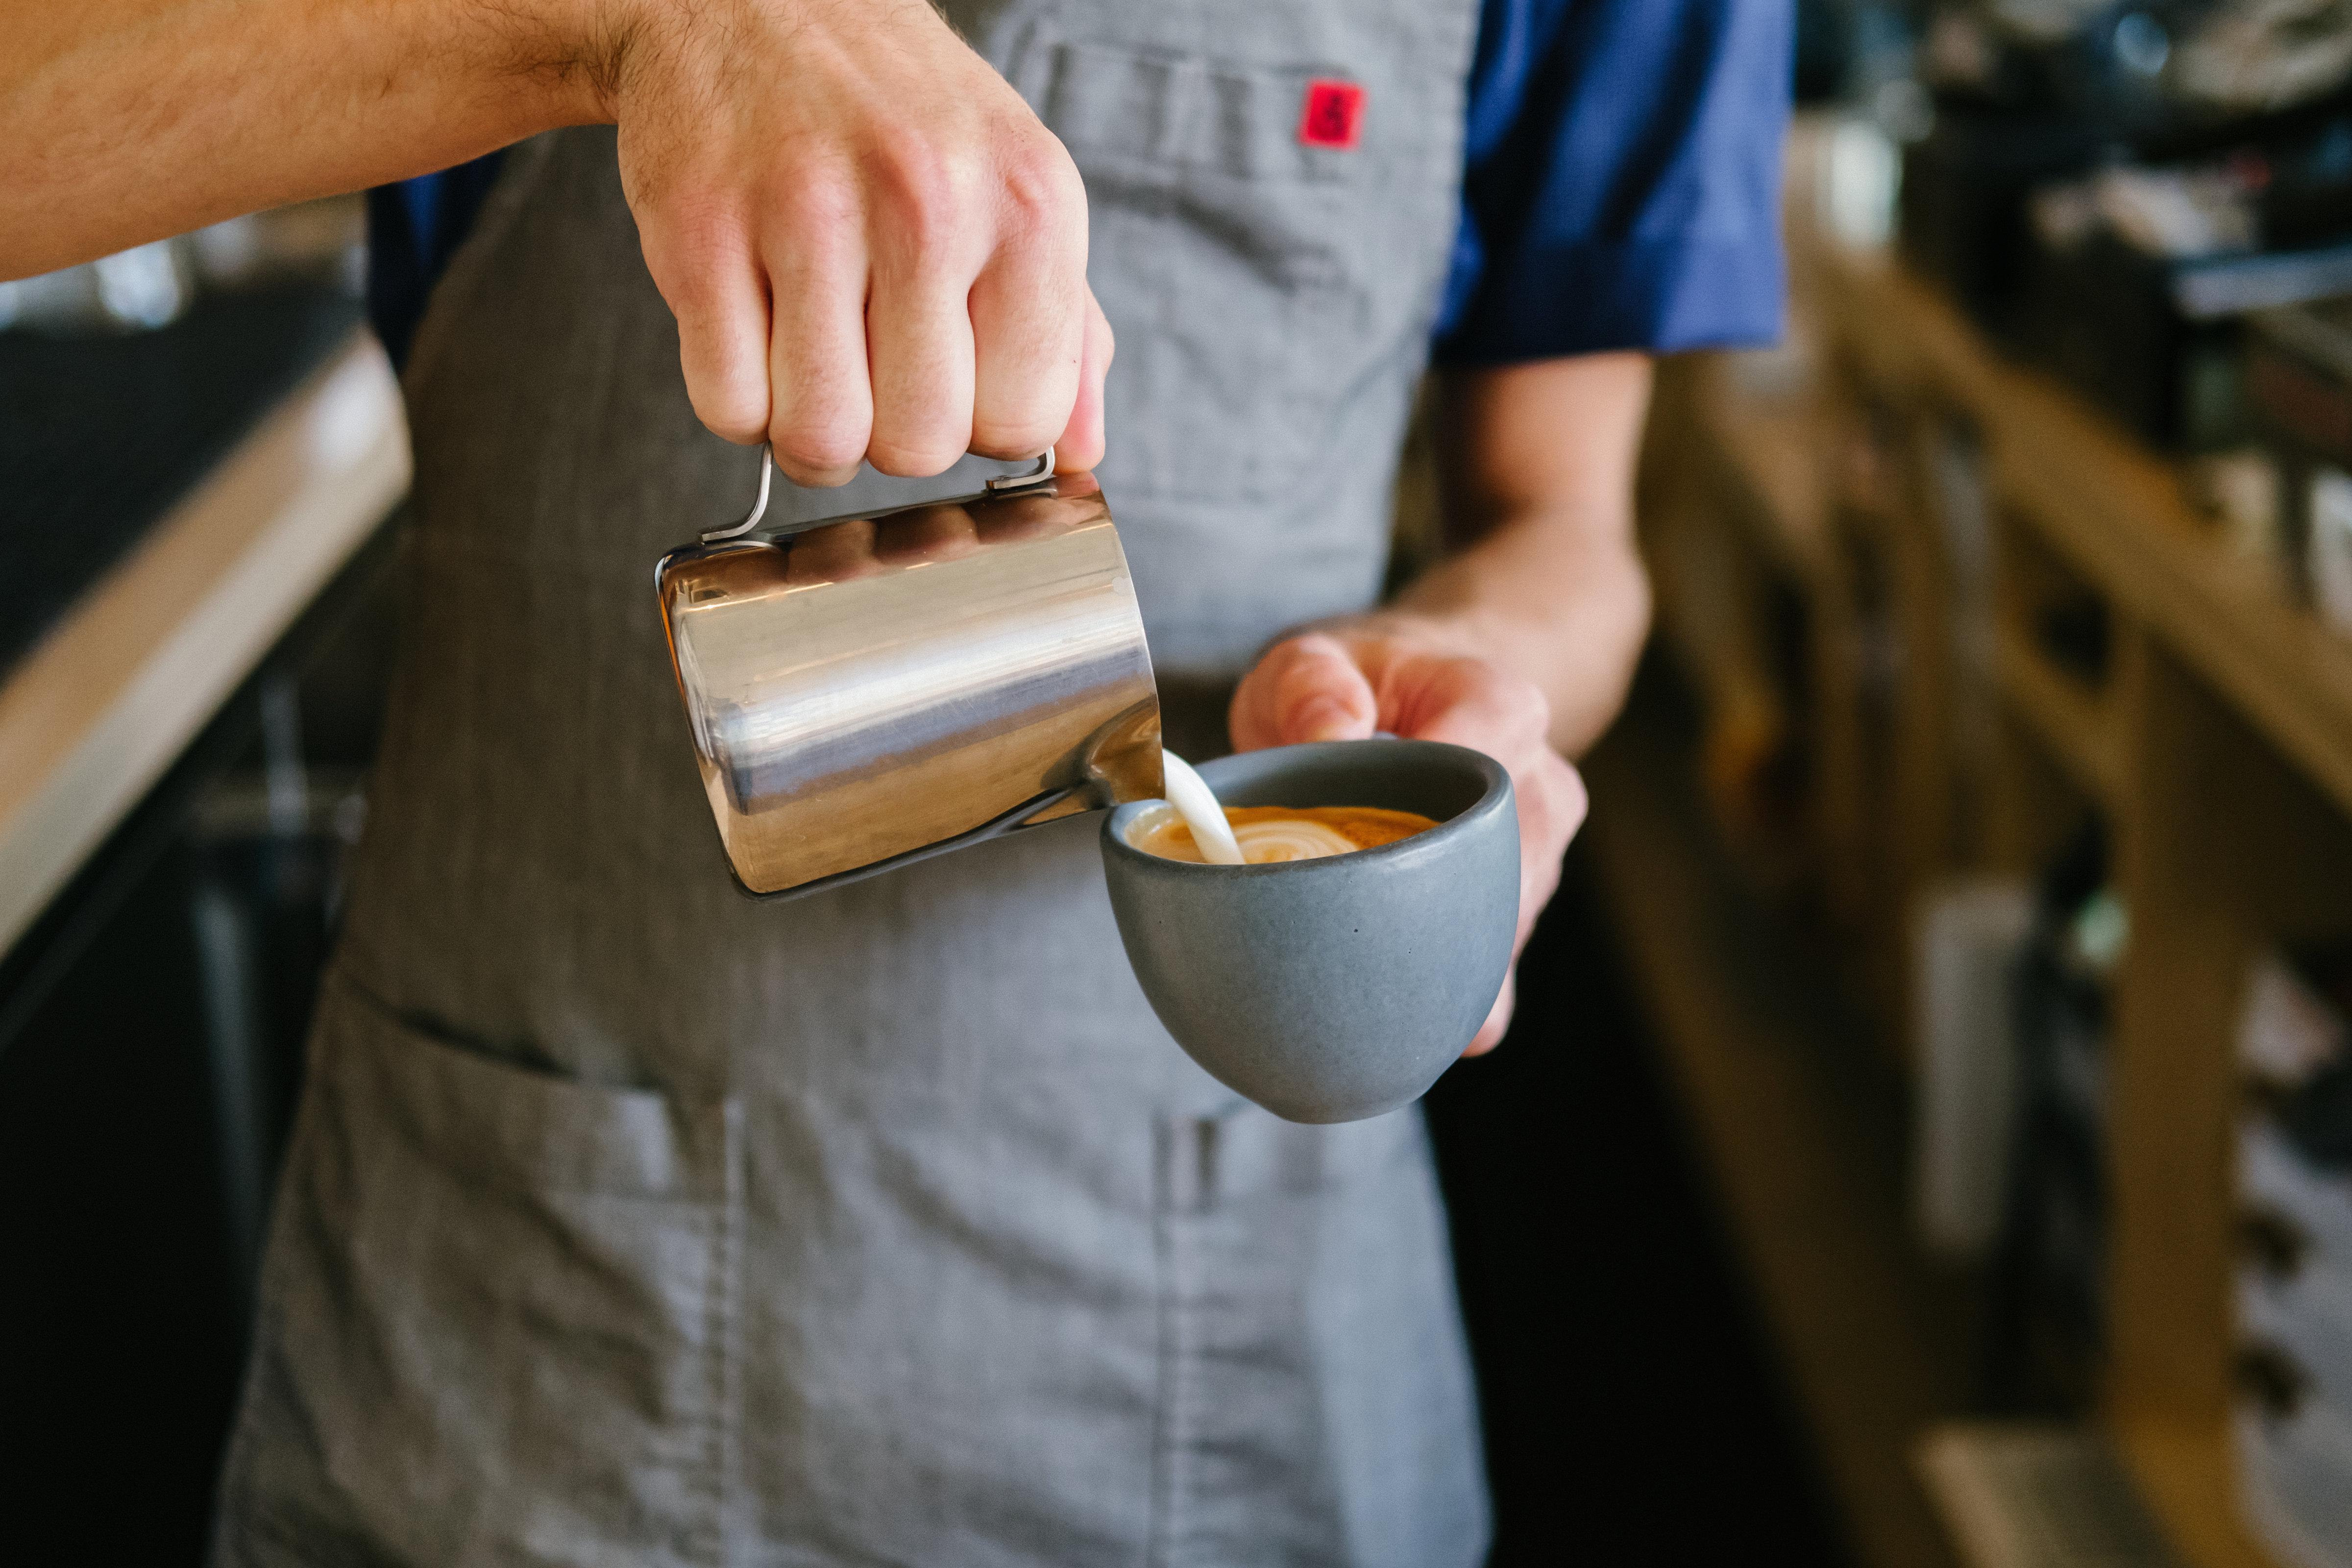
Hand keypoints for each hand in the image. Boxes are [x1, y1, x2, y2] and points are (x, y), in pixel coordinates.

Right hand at [611, 0, 1111, 483]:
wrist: (756, 0)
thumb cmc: (900, 116)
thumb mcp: (1016, 193)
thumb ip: (1064, 330)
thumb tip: (1080, 456)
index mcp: (1029, 202)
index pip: (1023, 421)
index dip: (980, 424)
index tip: (953, 378)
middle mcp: (927, 199)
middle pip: (918, 445)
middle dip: (892, 435)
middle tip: (874, 370)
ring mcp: (805, 211)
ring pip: (820, 437)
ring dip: (812, 429)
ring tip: (814, 359)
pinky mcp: (699, 229)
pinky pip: (726, 405)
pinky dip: (738, 400)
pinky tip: (755, 334)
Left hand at [1228, 619, 1589, 1054]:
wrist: (1409, 710)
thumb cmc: (1356, 687)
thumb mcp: (1310, 660)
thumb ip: (1309, 683)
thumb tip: (1329, 735)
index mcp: (1499, 705)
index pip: (1488, 760)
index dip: (1426, 817)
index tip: (1357, 853)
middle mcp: (1540, 785)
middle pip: (1500, 871)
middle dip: (1419, 912)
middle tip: (1331, 937)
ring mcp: (1543, 855)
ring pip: (1500, 934)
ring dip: (1427, 959)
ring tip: (1348, 962)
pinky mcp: (1524, 911)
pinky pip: (1496, 977)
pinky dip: (1443, 999)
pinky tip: (1389, 1005)